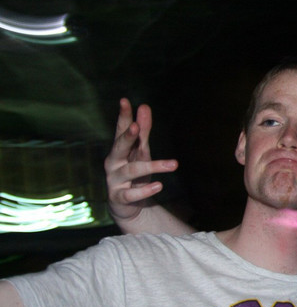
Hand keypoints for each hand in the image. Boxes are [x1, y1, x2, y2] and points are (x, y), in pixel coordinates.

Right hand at [104, 98, 177, 222]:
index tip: (124, 101)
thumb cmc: (134, 173)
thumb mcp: (140, 152)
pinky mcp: (119, 197)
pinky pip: (131, 194)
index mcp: (119, 149)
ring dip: (153, 166)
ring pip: (132, 170)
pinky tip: (159, 185)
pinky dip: (145, 190)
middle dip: (127, 137)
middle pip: (120, 147)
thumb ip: (143, 132)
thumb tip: (144, 106)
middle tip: (135, 127)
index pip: (121, 130)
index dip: (123, 116)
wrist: (126, 205)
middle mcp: (114, 163)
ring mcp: (115, 180)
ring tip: (173, 164)